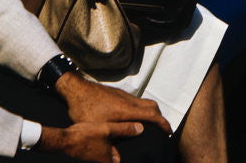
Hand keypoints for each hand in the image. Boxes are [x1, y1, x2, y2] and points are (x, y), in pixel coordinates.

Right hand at [38, 121, 145, 162]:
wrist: (65, 139)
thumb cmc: (86, 136)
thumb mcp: (109, 129)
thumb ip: (125, 129)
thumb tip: (141, 129)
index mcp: (109, 160)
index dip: (132, 159)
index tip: (140, 156)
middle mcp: (102, 162)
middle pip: (117, 158)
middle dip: (124, 152)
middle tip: (134, 144)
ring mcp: (95, 157)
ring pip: (109, 153)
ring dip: (115, 147)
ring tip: (123, 139)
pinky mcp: (89, 152)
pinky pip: (102, 149)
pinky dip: (107, 144)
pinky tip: (109, 135)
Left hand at [56, 73, 171, 135]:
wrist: (77, 90)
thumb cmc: (86, 109)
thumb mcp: (98, 128)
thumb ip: (112, 141)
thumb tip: (119, 159)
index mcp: (127, 109)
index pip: (152, 114)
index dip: (163, 123)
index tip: (168, 131)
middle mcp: (129, 100)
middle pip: (152, 106)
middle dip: (159, 117)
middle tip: (161, 130)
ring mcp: (124, 96)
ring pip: (144, 102)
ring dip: (150, 113)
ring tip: (148, 126)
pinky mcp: (118, 95)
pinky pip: (136, 102)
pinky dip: (141, 110)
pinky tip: (133, 119)